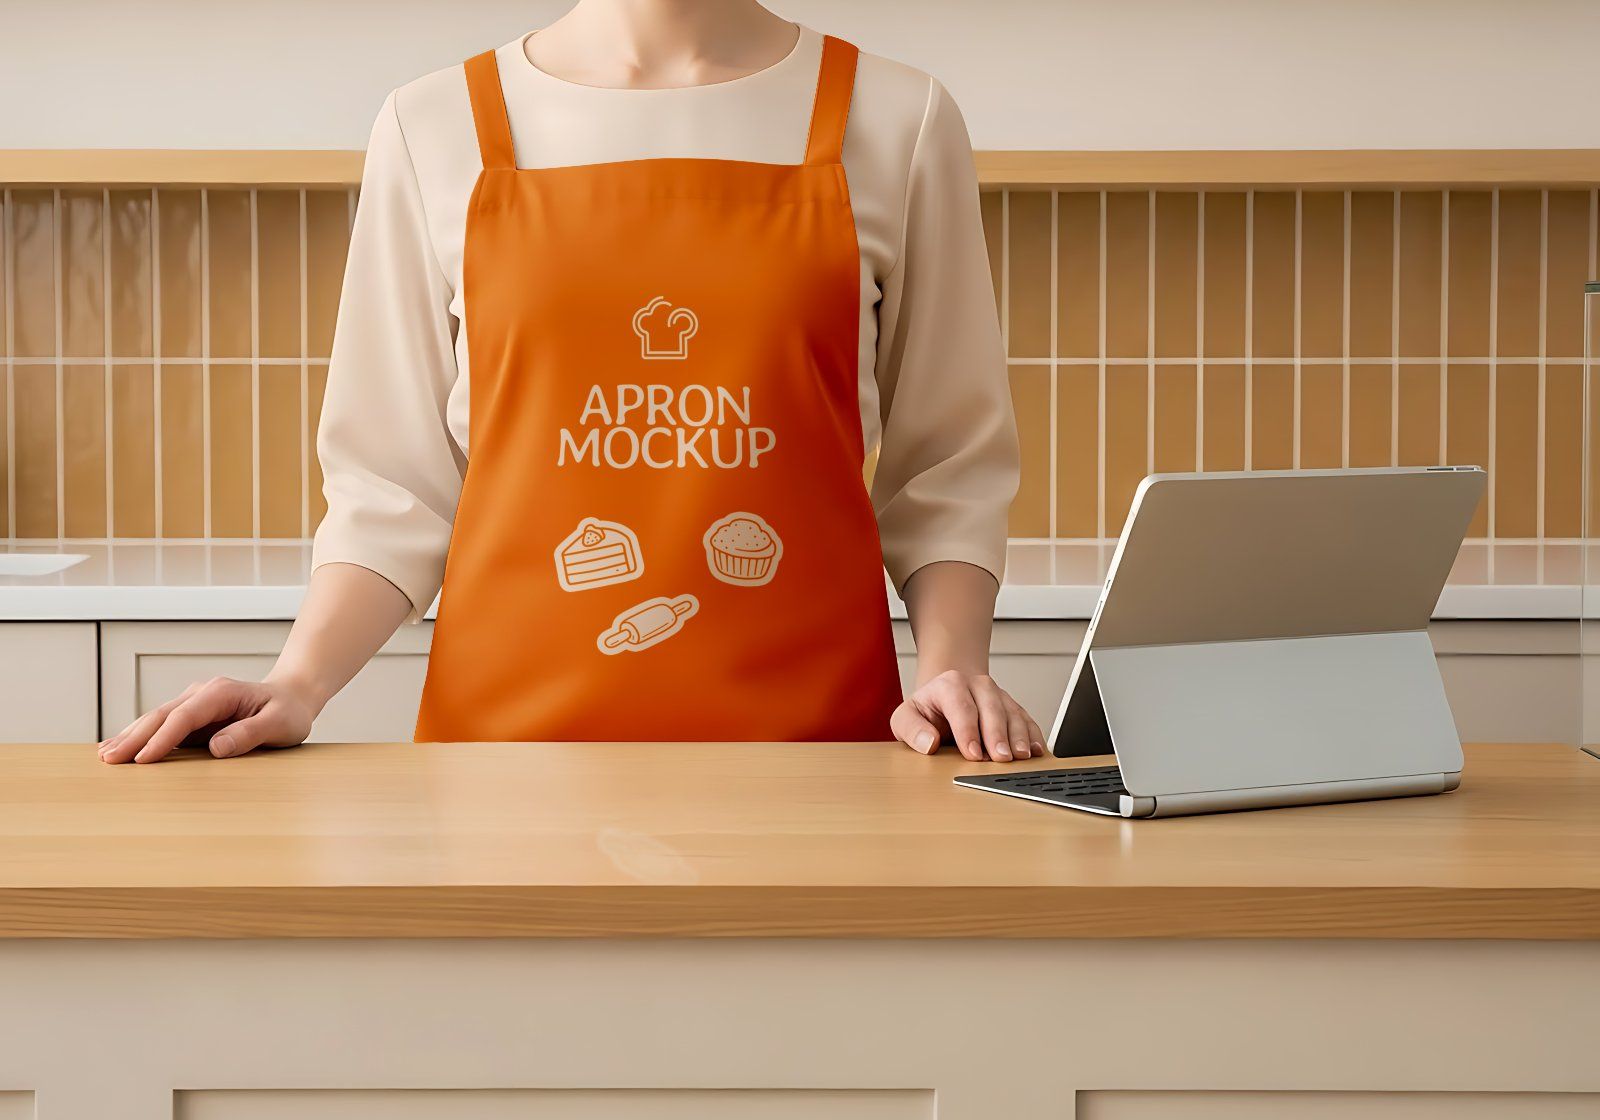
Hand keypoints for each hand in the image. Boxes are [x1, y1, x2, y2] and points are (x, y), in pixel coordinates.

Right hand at [98, 676, 318, 764]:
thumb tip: (216, 747)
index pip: (185, 716)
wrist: (291, 698)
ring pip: (156, 719)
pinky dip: (141, 737)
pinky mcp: (192, 716)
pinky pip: (162, 726)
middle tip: (109, 759)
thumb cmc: (288, 712)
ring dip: (131, 736)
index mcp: (221, 693)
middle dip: (134, 737)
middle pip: (162, 715)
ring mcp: (194, 703)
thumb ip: (251, 733)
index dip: (163, 738)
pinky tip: (121, 747)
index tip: (143, 759)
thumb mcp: (281, 723)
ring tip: (105, 755)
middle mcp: (202, 694)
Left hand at [891, 670, 1045, 762]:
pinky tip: (1035, 750)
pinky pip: (1026, 718)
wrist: (947, 694)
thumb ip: (911, 729)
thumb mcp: (906, 717)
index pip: (961, 708)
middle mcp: (977, 685)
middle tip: (1001, 758)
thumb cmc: (927, 710)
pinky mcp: (1012, 706)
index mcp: (949, 684)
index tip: (973, 754)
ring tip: (1020, 757)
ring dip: (1019, 736)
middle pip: (991, 708)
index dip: (968, 731)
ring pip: (1012, 713)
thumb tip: (927, 743)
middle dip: (997, 735)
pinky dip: (1033, 734)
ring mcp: (997, 694)